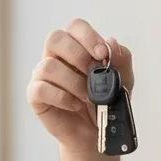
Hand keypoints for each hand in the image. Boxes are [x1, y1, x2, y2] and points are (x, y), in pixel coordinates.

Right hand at [27, 18, 133, 153]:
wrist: (97, 133)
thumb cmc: (106, 103)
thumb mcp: (123, 81)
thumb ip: (121, 60)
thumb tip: (111, 43)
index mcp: (76, 47)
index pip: (75, 27)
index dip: (88, 36)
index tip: (102, 54)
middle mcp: (56, 57)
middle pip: (55, 38)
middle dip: (78, 55)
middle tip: (93, 74)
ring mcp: (43, 76)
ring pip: (48, 65)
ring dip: (73, 82)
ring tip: (88, 97)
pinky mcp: (36, 96)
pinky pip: (40, 89)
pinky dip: (62, 97)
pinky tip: (75, 105)